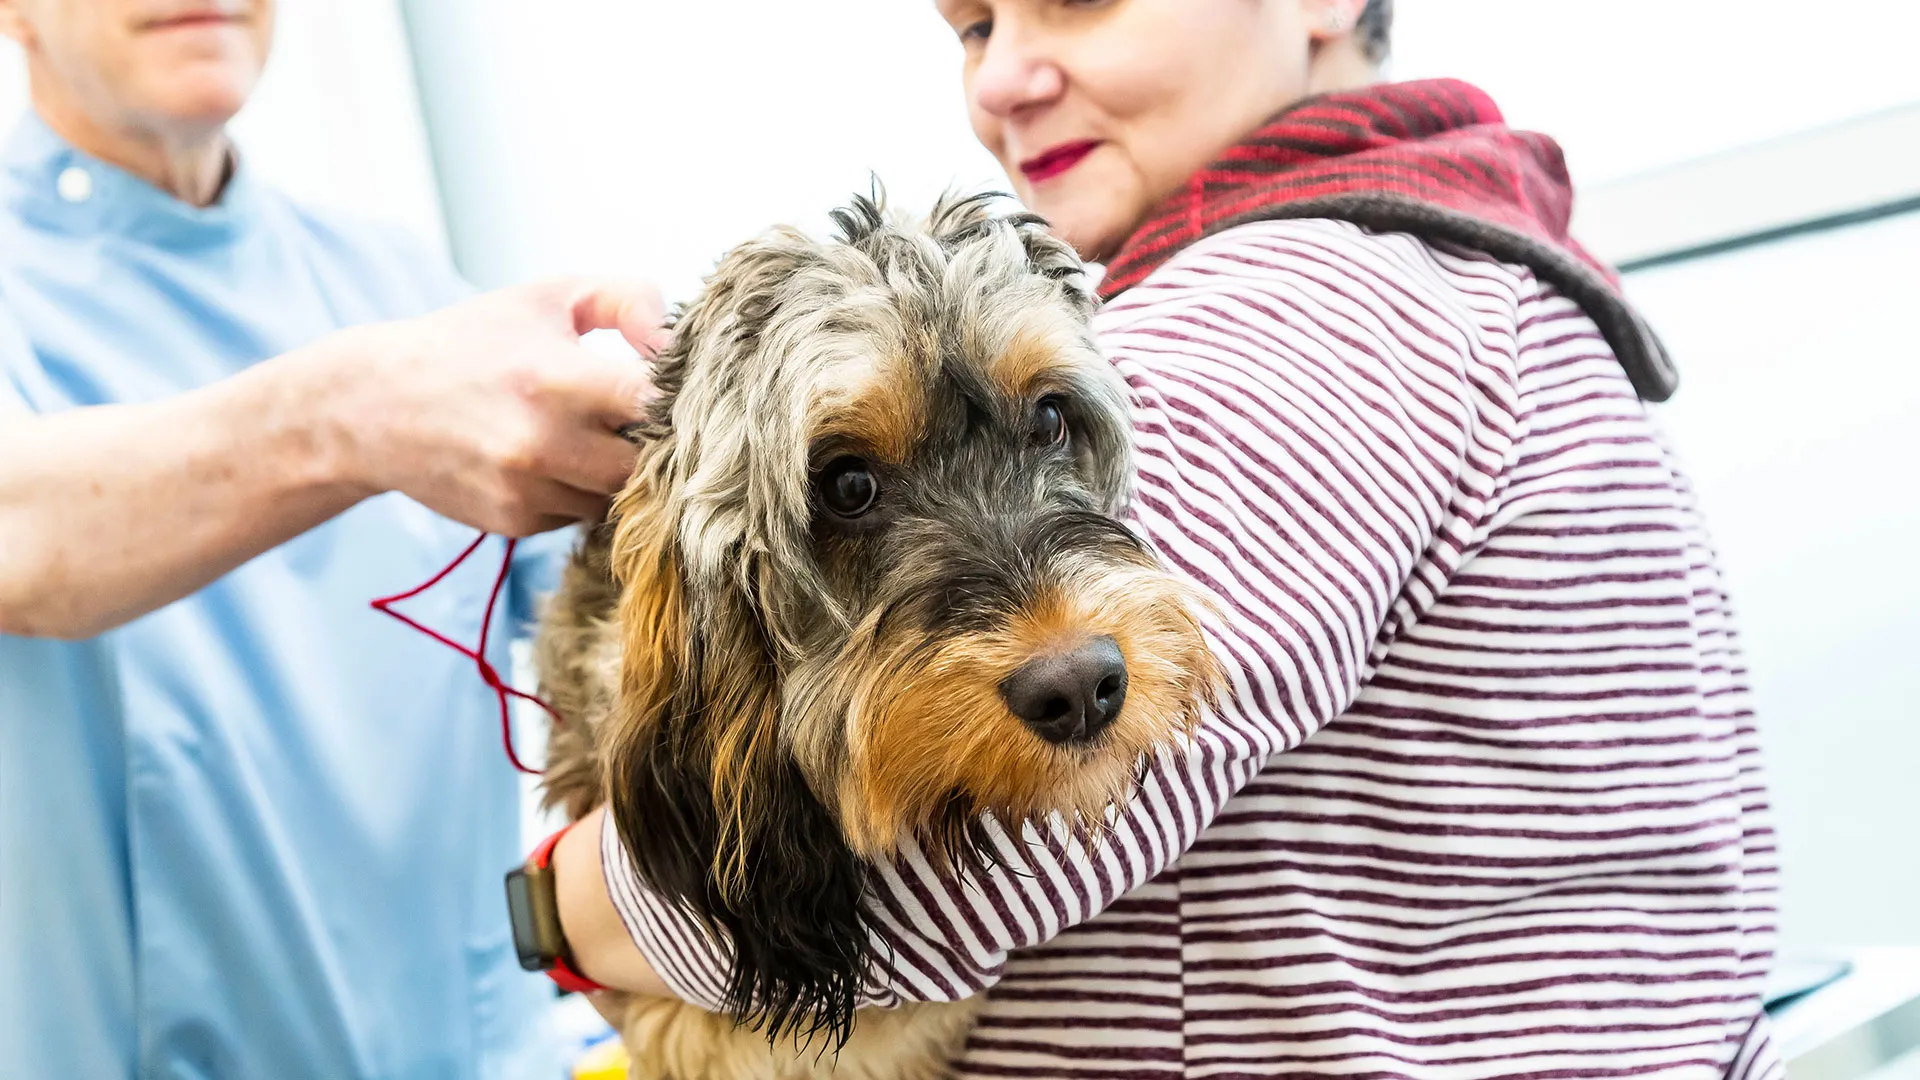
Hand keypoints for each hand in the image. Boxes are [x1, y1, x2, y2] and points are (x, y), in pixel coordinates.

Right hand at [312, 278, 669, 535]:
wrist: (375, 404)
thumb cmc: (474, 340)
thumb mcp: (549, 297)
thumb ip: (628, 300)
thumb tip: (676, 339)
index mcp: (558, 378)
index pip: (656, 405)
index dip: (677, 398)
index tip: (672, 387)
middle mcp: (543, 442)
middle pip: (648, 464)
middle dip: (653, 442)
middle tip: (635, 416)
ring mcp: (528, 488)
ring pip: (617, 496)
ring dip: (615, 471)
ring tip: (589, 433)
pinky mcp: (515, 521)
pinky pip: (579, 515)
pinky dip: (578, 491)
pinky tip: (552, 459)